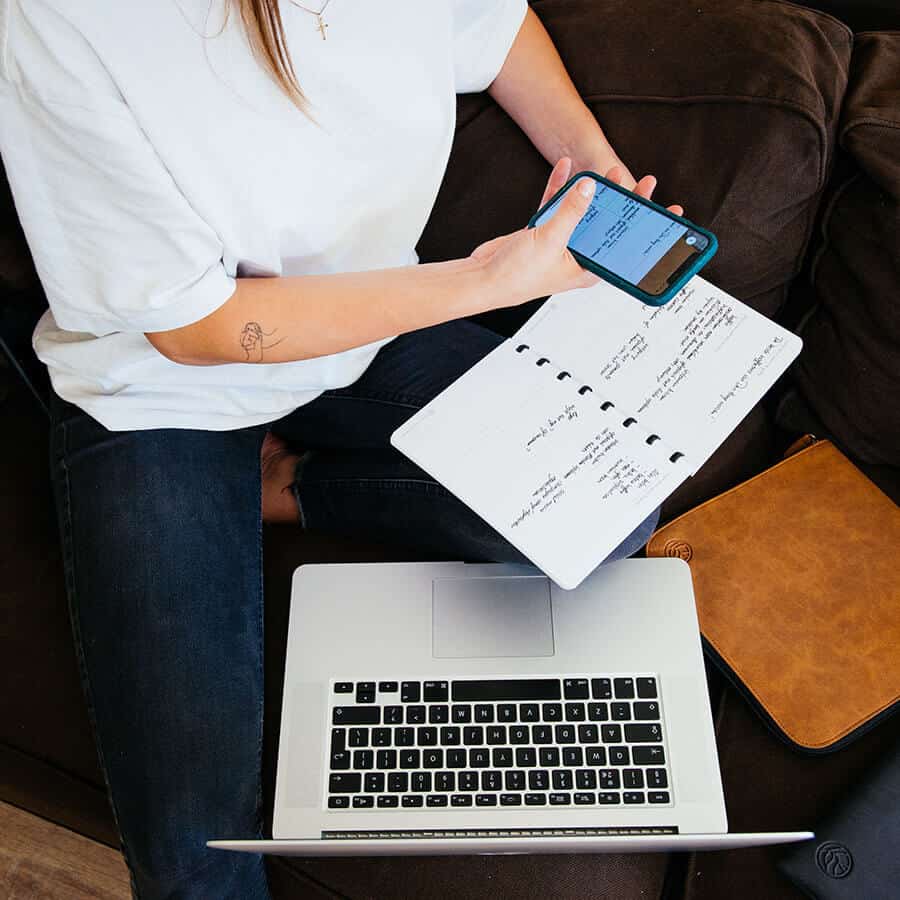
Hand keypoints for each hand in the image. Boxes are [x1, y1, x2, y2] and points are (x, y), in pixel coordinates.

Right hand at [469, 158, 683, 310]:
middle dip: (626, 206)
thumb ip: (572, 213)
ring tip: (612, 172)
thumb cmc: (516, 277)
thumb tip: (591, 188)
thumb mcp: (551, 242)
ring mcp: (561, 242)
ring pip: (585, 213)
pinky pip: (557, 205)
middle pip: (610, 228)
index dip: (650, 234)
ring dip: (596, 193)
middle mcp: (577, 256)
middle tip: (646, 183)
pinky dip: (562, 188)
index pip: (626, 250)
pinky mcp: (543, 231)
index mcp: (587, 269)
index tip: (671, 217)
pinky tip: (569, 168)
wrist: (482, 277)